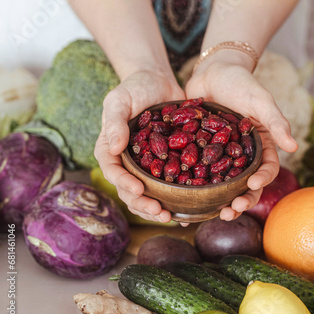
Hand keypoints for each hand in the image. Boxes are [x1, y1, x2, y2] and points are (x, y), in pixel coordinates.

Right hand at [95, 70, 184, 222]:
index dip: (125, 184)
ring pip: (150, 194)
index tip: (139, 190)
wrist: (158, 81)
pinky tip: (188, 213)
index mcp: (112, 150)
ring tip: (172, 218)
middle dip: (143, 205)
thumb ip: (114, 122)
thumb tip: (113, 148)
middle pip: (131, 191)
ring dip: (158, 209)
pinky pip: (171, 185)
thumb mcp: (118, 100)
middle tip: (160, 212)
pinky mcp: (168, 164)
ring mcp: (148, 166)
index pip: (114, 172)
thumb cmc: (133, 88)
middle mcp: (129, 163)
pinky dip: (177, 200)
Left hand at [185, 60, 297, 220]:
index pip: (266, 169)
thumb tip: (294, 147)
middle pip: (244, 185)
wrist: (213, 71)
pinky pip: (198, 173)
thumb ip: (276, 122)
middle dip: (241, 201)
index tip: (253, 185)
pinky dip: (195, 188)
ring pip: (222, 184)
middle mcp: (241, 156)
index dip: (262, 180)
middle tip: (231, 211)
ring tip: (213, 213)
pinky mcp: (200, 153)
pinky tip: (186, 202)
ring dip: (220, 201)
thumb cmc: (242, 83)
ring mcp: (220, 156)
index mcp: (260, 147)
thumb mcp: (261, 101)